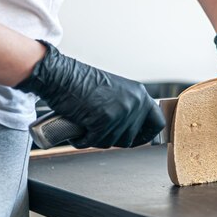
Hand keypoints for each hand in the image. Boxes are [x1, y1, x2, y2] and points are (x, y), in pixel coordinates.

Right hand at [15, 40, 165, 148]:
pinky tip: (77, 131)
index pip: (157, 123)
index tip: (136, 140)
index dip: (146, 135)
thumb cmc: (81, 83)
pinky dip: (82, 140)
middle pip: (130, 138)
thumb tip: (132, 131)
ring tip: (85, 126)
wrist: (60, 75)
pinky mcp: (104, 120)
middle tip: (97, 130)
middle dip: (112, 139)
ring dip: (96, 139)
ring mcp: (121, 111)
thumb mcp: (115, 92)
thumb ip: (127, 107)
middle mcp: (135, 102)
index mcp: (140, 94)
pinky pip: (94, 141)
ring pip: (112, 142)